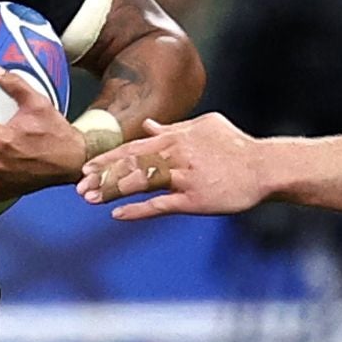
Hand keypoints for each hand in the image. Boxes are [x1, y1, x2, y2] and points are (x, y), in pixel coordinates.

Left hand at [79, 114, 270, 220]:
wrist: (263, 167)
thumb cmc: (234, 146)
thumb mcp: (204, 127)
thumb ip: (173, 128)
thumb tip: (147, 126)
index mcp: (176, 138)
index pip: (134, 147)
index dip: (108, 158)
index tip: (86, 166)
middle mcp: (176, 155)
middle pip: (131, 164)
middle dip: (103, 174)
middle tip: (78, 184)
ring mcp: (184, 177)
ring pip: (141, 183)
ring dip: (112, 191)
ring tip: (90, 198)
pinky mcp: (194, 199)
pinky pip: (160, 206)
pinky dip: (138, 211)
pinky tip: (118, 215)